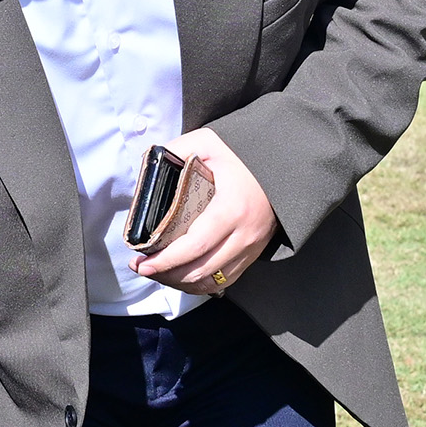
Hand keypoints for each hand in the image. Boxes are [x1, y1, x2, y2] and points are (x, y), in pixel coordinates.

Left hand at [131, 128, 278, 295]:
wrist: (283, 164)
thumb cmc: (242, 155)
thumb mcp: (208, 142)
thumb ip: (177, 150)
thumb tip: (148, 167)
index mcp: (232, 208)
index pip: (196, 245)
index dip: (166, 260)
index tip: (143, 264)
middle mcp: (244, 234)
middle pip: (201, 270)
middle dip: (166, 275)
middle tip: (142, 268)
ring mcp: (251, 247)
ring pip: (212, 280)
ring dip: (181, 282)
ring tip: (158, 273)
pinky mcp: (253, 254)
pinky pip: (225, 280)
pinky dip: (200, 284)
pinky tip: (181, 275)